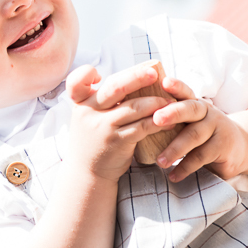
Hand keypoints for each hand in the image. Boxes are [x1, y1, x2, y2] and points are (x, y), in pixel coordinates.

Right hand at [66, 63, 175, 182]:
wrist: (88, 174)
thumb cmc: (94, 140)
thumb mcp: (88, 118)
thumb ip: (102, 101)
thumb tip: (133, 78)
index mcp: (80, 103)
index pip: (76, 82)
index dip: (86, 74)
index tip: (99, 75)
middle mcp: (89, 113)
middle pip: (115, 87)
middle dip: (137, 77)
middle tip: (154, 73)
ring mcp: (103, 127)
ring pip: (134, 107)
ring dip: (156, 102)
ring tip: (170, 101)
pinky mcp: (118, 142)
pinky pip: (143, 127)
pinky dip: (158, 122)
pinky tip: (169, 121)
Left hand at [151, 76, 247, 181]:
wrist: (240, 148)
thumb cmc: (205, 135)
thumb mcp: (191, 124)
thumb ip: (173, 119)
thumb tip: (137, 119)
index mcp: (196, 104)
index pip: (185, 92)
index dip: (176, 86)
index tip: (163, 81)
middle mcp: (208, 113)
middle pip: (190, 110)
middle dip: (173, 113)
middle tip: (155, 119)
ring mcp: (218, 129)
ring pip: (194, 136)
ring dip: (175, 149)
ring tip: (160, 161)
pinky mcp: (223, 148)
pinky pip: (201, 157)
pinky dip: (185, 167)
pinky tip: (173, 175)